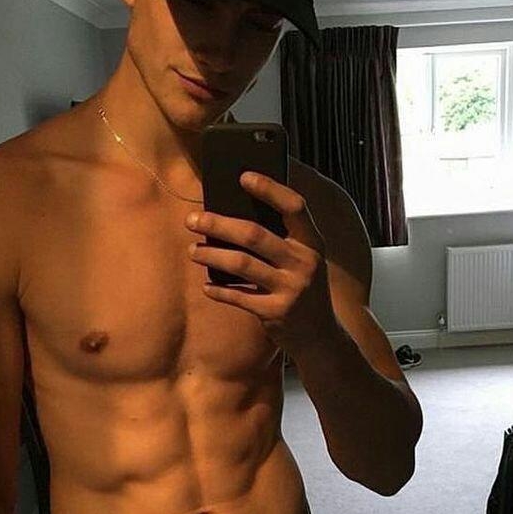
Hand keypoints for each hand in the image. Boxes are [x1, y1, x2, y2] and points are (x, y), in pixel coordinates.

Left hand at [185, 171, 338, 355]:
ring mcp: (290, 289)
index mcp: (312, 243)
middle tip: (192, 219)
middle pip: (255, 235)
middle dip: (219, 224)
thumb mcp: (303, 260)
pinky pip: (238, 297)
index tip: (243, 176)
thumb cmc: (303, 288)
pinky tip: (206, 285)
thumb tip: (234, 211)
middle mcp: (304, 263)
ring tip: (193, 250)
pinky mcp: (275, 313)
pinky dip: (219, 290)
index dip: (270, 190)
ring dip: (212, 255)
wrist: (321, 336)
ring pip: (242, 264)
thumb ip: (281, 239)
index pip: (294, 207)